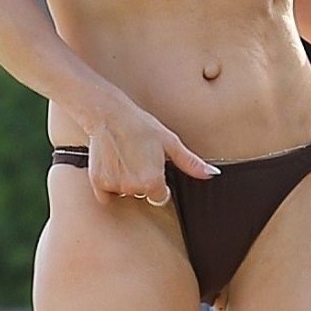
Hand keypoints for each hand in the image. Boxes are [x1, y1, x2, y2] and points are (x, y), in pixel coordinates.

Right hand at [86, 103, 218, 205]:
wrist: (108, 114)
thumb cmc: (140, 125)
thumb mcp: (169, 141)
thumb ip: (190, 162)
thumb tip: (212, 174)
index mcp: (153, 182)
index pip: (160, 197)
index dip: (158, 182)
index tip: (152, 166)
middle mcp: (133, 188)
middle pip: (142, 194)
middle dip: (142, 180)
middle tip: (138, 157)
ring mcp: (115, 186)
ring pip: (125, 192)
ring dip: (126, 180)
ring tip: (125, 157)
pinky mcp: (98, 183)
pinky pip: (106, 194)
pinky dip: (109, 183)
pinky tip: (112, 164)